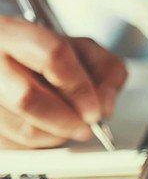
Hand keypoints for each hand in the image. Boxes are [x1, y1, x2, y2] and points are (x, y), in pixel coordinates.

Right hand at [0, 17, 126, 147]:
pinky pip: (15, 146)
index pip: (52, 55)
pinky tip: (48, 129)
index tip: (96, 109)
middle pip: (28, 97)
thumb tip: (104, 106)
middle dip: (66, 119)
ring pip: (21, 128)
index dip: (79, 87)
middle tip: (86, 127)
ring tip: (68, 126)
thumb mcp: (84, 51)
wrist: (8, 63)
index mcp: (14, 33)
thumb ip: (106, 71)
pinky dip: (40, 144)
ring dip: (56, 135)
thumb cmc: (46, 56)